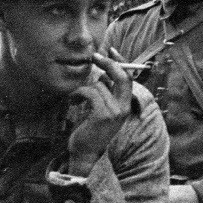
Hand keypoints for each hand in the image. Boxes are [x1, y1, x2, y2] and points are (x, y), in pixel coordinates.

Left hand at [66, 48, 135, 175]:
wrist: (85, 152)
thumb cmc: (90, 129)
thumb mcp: (100, 108)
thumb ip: (105, 93)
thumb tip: (102, 74)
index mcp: (126, 105)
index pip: (129, 78)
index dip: (121, 62)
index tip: (111, 50)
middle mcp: (124, 108)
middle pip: (122, 77)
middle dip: (109, 63)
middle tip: (94, 57)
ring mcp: (115, 112)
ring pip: (99, 86)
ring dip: (83, 89)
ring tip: (76, 98)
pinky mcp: (103, 115)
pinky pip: (90, 93)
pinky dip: (78, 94)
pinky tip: (73, 101)